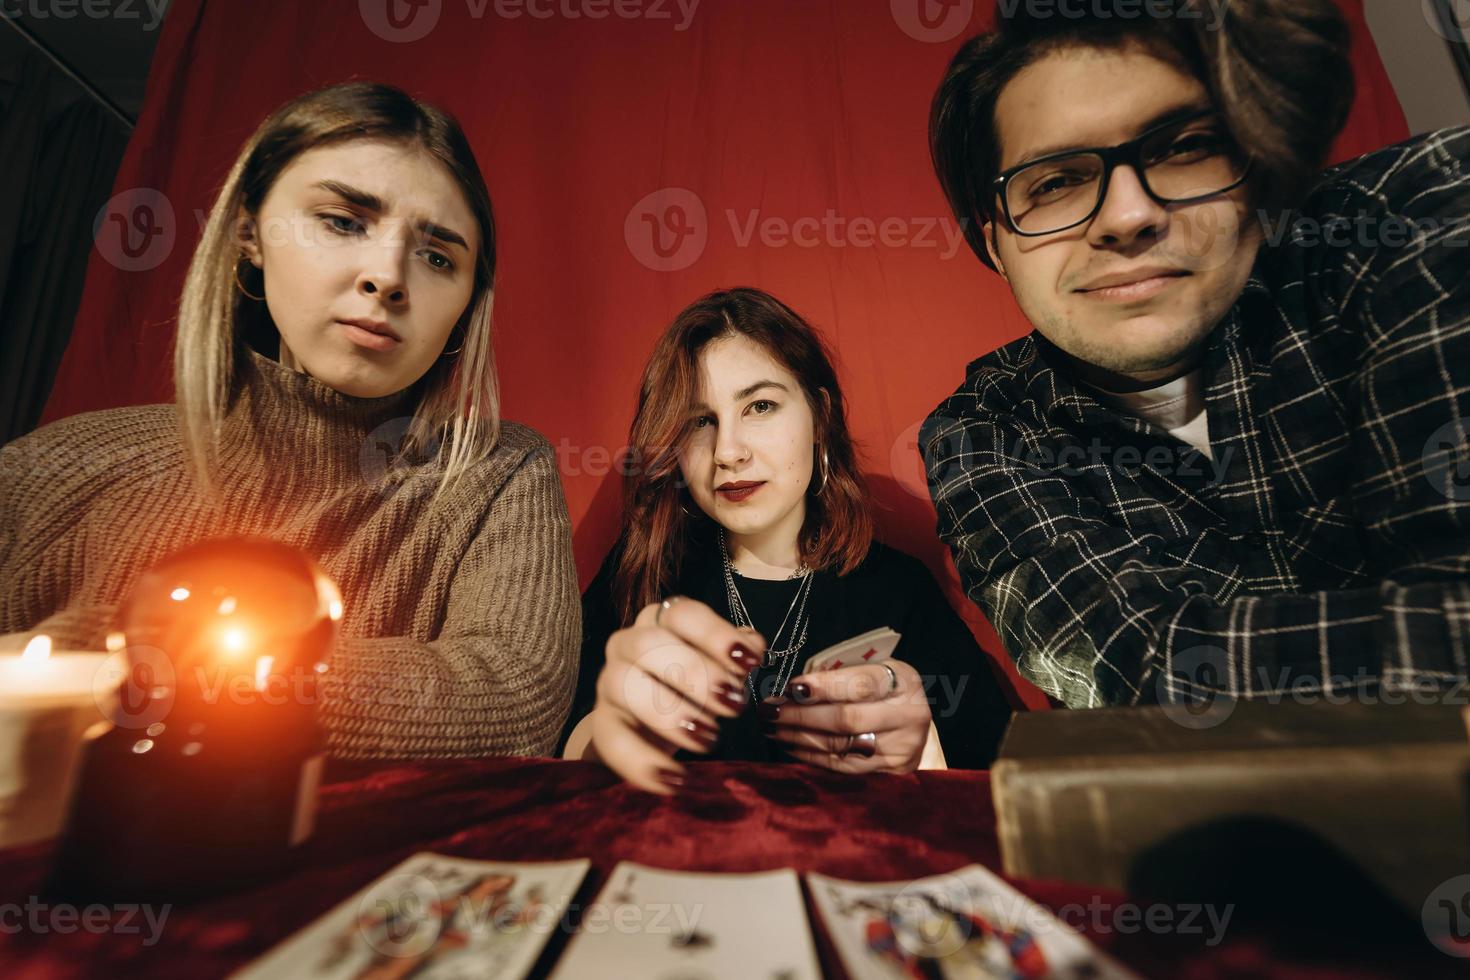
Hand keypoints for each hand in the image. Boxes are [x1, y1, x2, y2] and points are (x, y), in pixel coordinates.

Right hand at [588, 597, 764, 793]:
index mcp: (662, 622)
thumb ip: (738, 656)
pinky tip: (675, 779)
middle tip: (733, 705)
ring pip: (623, 684)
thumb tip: (751, 648)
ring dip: (668, 714)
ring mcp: (609, 682)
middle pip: (648, 644)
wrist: (649, 726)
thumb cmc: (693, 687)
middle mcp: (628, 644)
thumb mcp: (722, 669)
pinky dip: (643, 762)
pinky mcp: (601, 724)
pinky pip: (611, 740)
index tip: (749, 662)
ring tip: (708, 739)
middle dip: (693, 674)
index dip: (715, 635)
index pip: (682, 614)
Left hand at [760, 660, 930, 773]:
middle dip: (801, 714)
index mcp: (903, 681)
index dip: (824, 686)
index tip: (791, 686)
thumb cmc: (885, 691)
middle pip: (847, 719)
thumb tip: (793, 689)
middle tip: (769, 710)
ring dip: (797, 735)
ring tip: (771, 726)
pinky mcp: (890, 773)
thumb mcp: (874, 671)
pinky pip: (841, 765)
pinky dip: (810, 755)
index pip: (860, 684)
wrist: (914, 724)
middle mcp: (908, 716)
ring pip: (839, 745)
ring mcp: (900, 748)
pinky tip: (789, 744)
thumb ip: (840, 676)